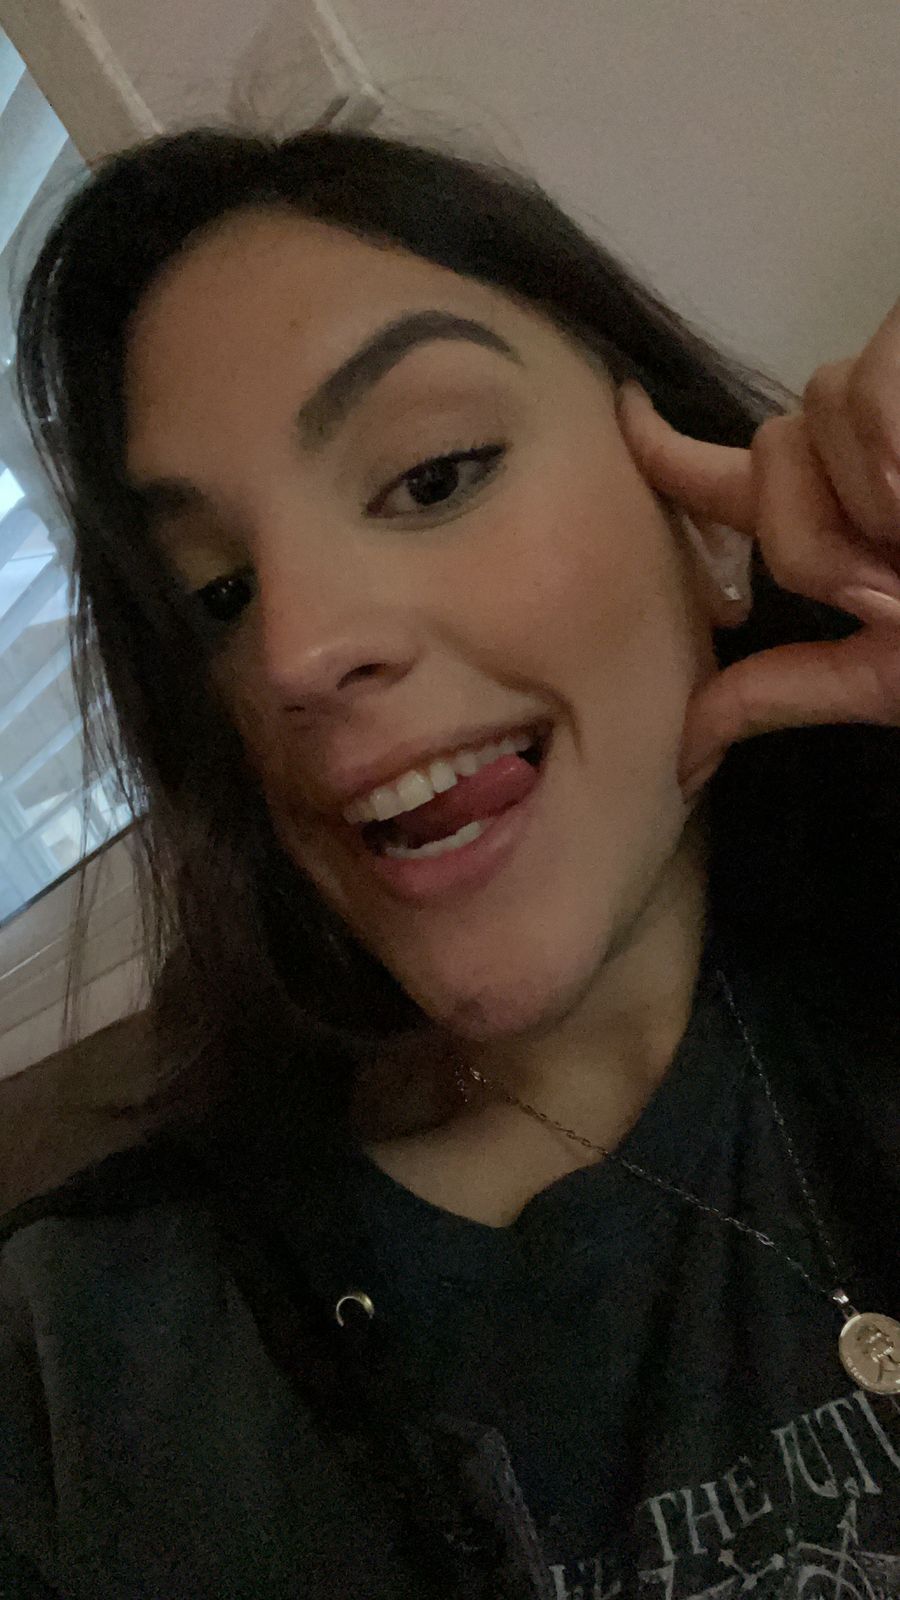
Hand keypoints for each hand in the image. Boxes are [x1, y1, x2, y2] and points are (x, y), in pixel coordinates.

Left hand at [615, 298, 899, 799]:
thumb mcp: (894, 677)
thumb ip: (789, 689)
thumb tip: (680, 747)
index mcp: (850, 521)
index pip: (734, 479)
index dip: (667, 451)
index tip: (623, 416)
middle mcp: (872, 450)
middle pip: (766, 451)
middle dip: (814, 532)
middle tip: (898, 576)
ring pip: (812, 410)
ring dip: (872, 496)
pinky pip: (865, 386)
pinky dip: (893, 451)